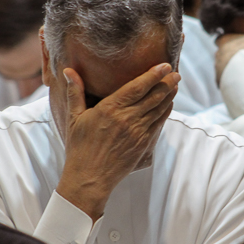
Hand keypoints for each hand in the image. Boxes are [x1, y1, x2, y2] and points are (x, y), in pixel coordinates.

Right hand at [56, 63, 180, 220]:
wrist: (89, 178)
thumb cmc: (79, 148)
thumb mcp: (74, 118)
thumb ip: (75, 92)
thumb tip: (68, 70)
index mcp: (110, 109)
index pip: (137, 87)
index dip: (153, 74)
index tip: (164, 65)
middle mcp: (127, 119)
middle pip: (154, 96)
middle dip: (167, 82)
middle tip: (175, 72)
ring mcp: (137, 132)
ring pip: (159, 108)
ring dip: (169, 94)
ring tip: (175, 83)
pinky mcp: (143, 144)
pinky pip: (159, 123)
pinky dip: (166, 111)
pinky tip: (168, 103)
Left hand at [215, 4, 243, 82]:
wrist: (243, 76)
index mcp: (225, 42)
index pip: (221, 38)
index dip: (228, 40)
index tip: (237, 42)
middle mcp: (219, 56)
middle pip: (225, 55)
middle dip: (235, 57)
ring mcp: (219, 71)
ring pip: (227, 69)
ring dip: (237, 70)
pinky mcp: (223, 84)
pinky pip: (228, 83)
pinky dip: (236, 83)